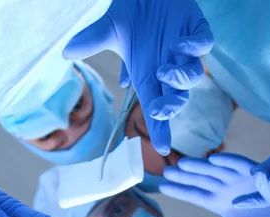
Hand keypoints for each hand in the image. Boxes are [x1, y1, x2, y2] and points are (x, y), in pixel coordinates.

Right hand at [63, 0, 212, 155]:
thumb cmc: (130, 12)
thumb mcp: (109, 29)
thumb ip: (91, 41)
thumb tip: (66, 52)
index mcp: (148, 74)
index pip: (155, 108)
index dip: (161, 129)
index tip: (164, 149)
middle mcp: (167, 68)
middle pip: (177, 98)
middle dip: (170, 106)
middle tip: (158, 109)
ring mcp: (184, 51)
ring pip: (194, 76)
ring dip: (181, 78)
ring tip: (164, 70)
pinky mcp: (197, 30)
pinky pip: (203, 44)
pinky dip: (194, 46)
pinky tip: (181, 43)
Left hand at [160, 153, 269, 216]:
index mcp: (217, 202)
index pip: (194, 195)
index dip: (179, 190)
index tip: (163, 187)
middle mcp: (224, 187)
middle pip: (200, 180)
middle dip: (184, 176)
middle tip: (167, 172)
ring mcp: (237, 178)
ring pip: (214, 170)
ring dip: (200, 166)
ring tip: (183, 164)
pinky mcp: (253, 172)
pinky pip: (239, 165)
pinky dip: (228, 161)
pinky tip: (213, 158)